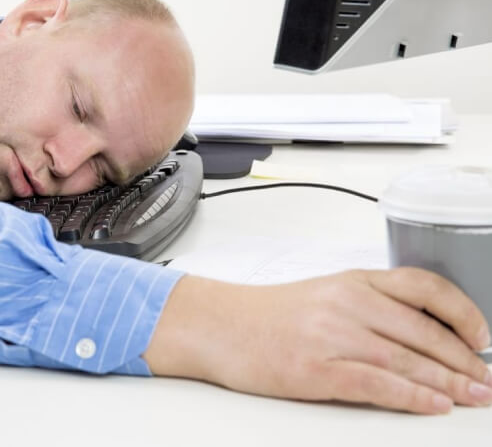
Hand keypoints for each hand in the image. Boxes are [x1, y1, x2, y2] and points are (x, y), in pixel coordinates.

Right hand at [144, 268, 491, 413]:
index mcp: (351, 281)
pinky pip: (377, 383)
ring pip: (406, 359)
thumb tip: (421, 336)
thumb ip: (369, 307)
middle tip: (488, 381)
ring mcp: (331, 335)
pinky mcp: (315, 369)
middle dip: (465, 360)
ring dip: (450, 382)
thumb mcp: (324, 295)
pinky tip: (434, 405)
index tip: (482, 336)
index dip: (462, 312)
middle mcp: (346, 303)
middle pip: (423, 330)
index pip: (422, 286)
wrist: (221, 326)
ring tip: (476, 397)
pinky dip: (412, 396)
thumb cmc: (269, 315)